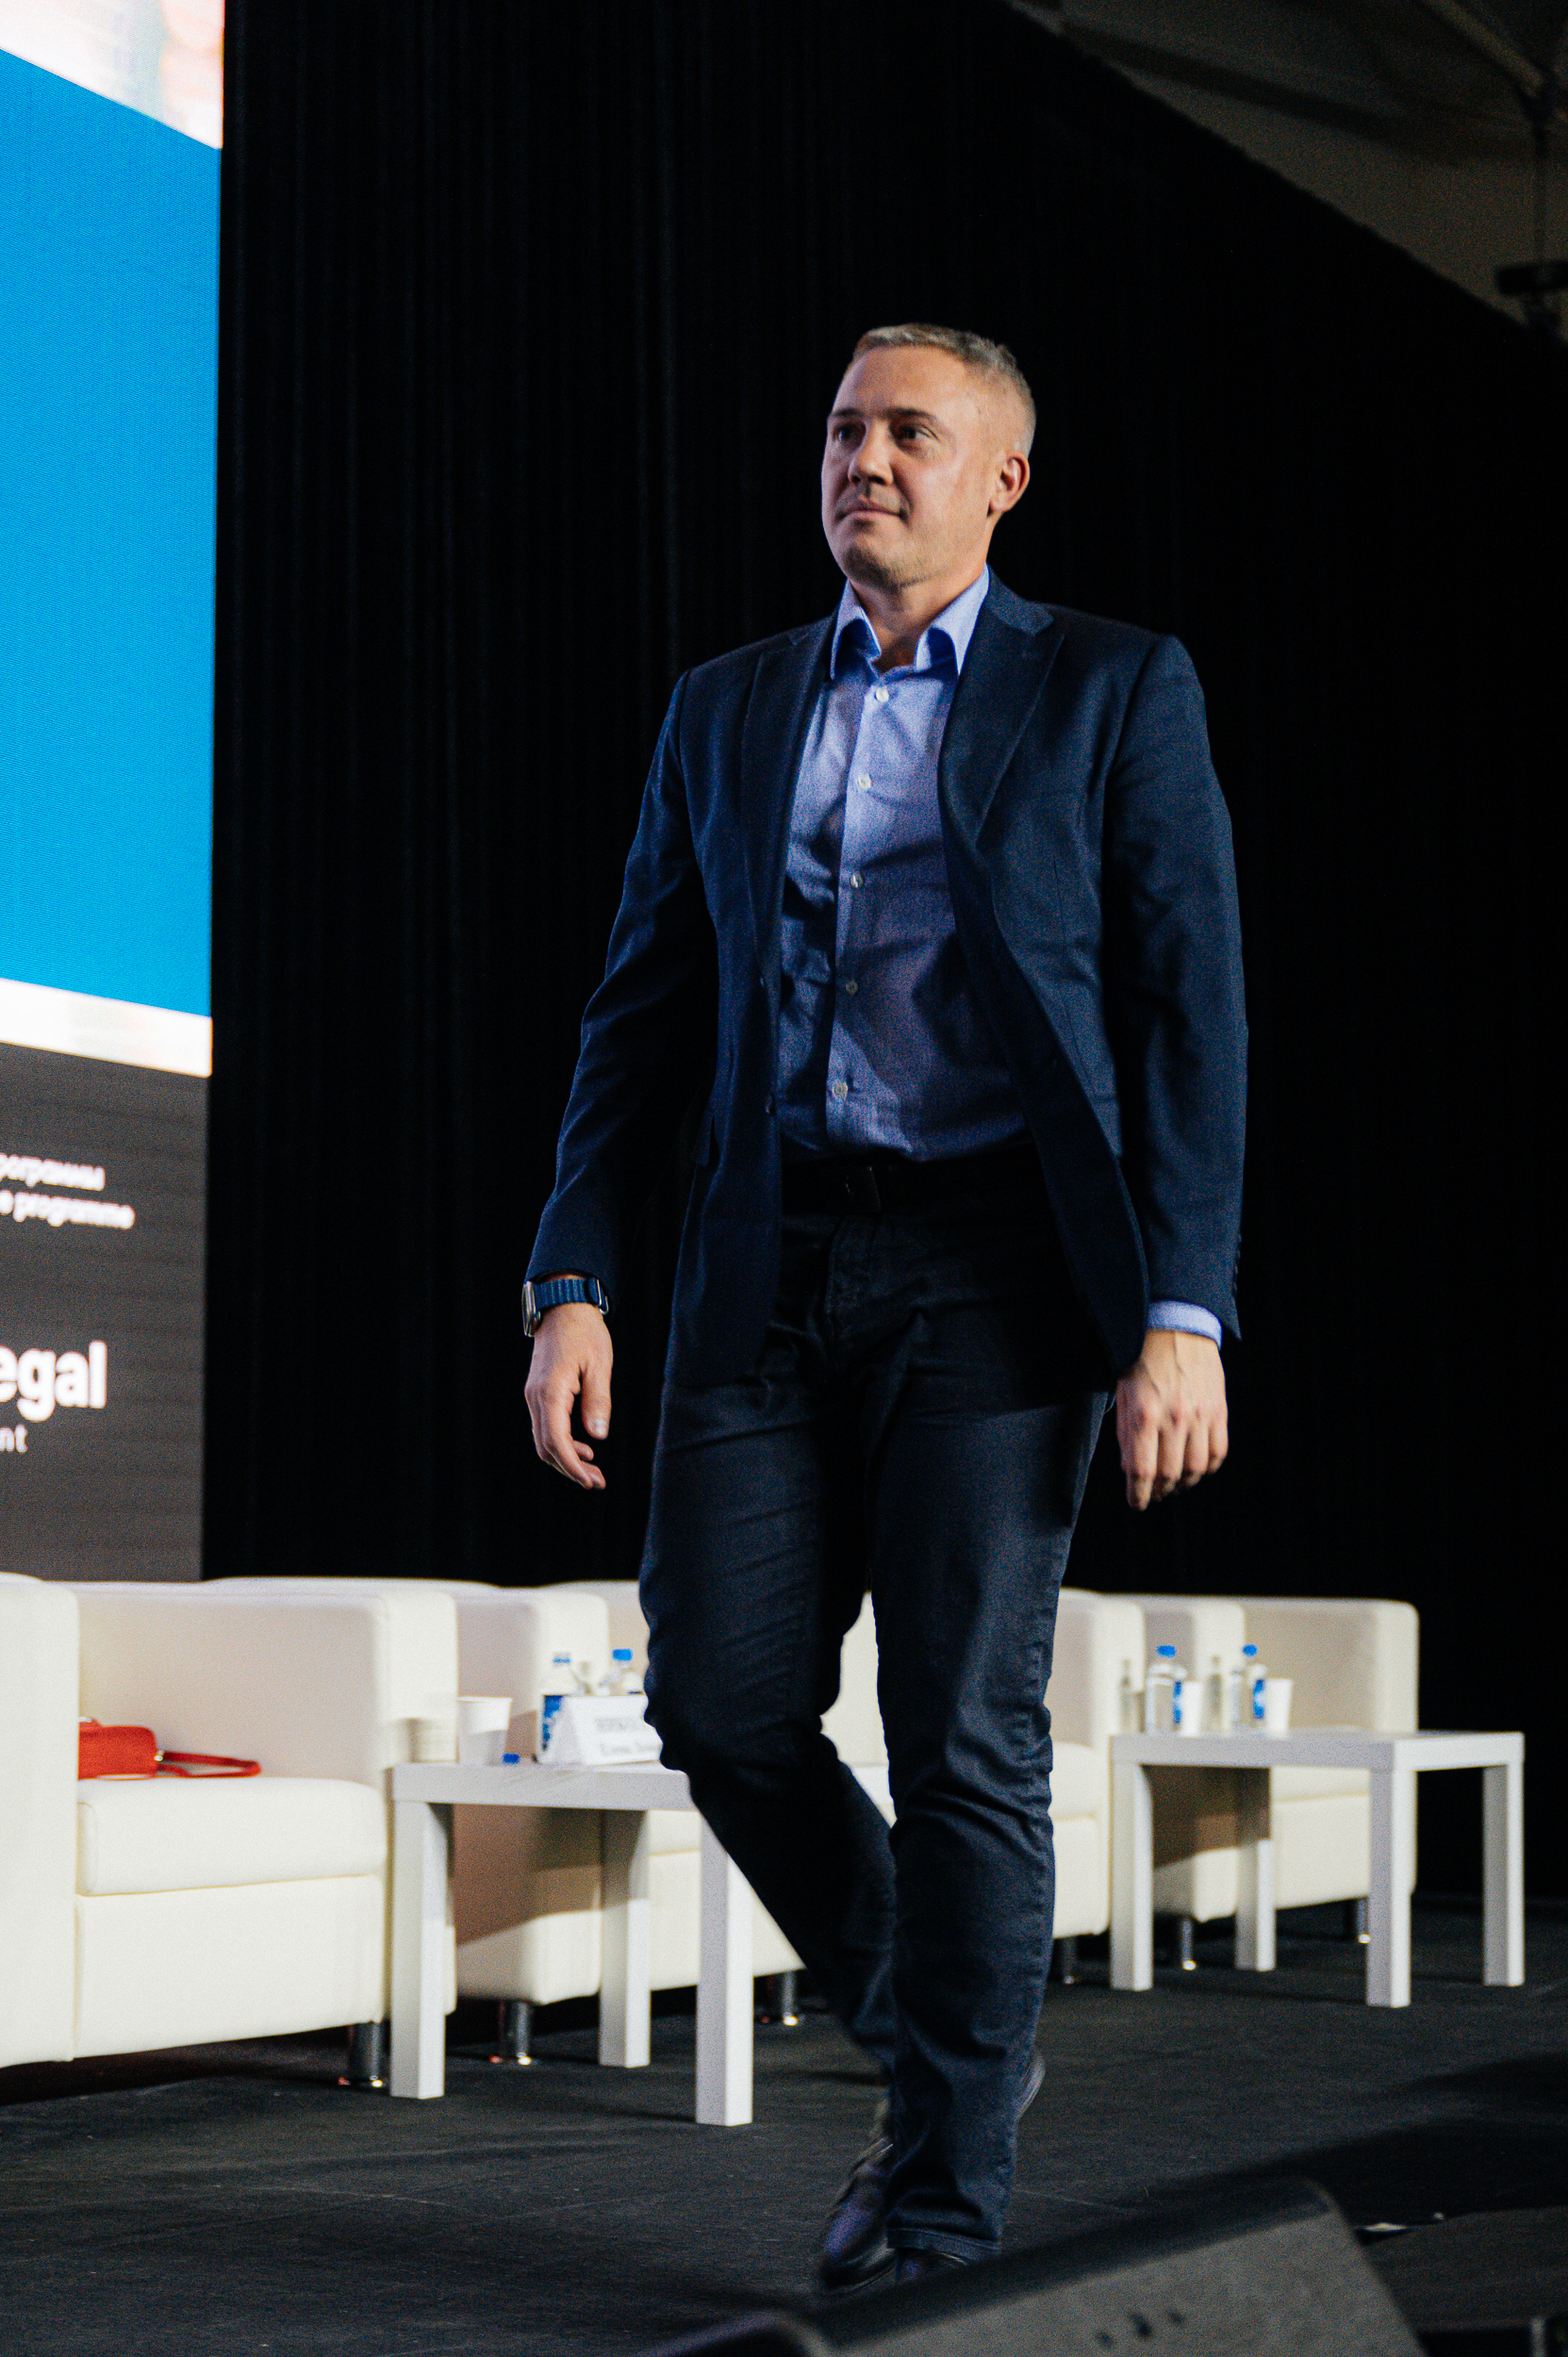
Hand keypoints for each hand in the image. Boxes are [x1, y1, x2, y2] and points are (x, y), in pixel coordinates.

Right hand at [525, 1303, 613, 1490]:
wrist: (563, 1307)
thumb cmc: (584, 1332)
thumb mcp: (599, 1365)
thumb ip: (598, 1402)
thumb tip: (597, 1436)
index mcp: (550, 1393)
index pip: (556, 1442)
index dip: (572, 1467)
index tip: (590, 1481)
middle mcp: (536, 1398)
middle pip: (546, 1447)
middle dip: (570, 1469)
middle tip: (597, 1482)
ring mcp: (534, 1395)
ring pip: (543, 1439)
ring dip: (566, 1458)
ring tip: (593, 1470)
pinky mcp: (538, 1393)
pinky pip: (546, 1426)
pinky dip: (562, 1442)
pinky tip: (584, 1447)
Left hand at [1115, 1328, 1227, 1511]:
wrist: (1175, 1327)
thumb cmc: (1142, 1361)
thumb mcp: (1123, 1396)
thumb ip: (1126, 1435)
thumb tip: (1131, 1471)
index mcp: (1144, 1414)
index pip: (1142, 1471)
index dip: (1138, 1494)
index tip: (1136, 1503)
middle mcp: (1174, 1418)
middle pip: (1169, 1474)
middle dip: (1159, 1491)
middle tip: (1154, 1494)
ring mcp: (1200, 1415)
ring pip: (1196, 1469)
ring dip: (1184, 1483)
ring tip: (1174, 1484)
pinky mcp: (1219, 1410)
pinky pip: (1218, 1452)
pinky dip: (1208, 1468)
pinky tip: (1197, 1468)